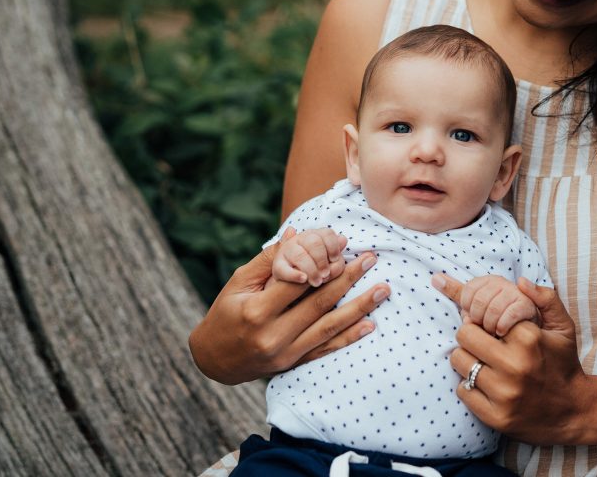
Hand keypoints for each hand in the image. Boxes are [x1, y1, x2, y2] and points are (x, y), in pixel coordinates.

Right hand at [189, 227, 389, 384]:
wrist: (214, 360)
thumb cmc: (225, 313)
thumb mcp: (238, 283)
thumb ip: (269, 260)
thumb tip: (297, 233)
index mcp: (256, 312)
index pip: (296, 283)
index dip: (321, 262)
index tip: (343, 245)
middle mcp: (273, 335)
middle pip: (318, 303)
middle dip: (348, 279)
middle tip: (370, 259)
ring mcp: (285, 353)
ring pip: (329, 327)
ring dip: (359, 307)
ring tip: (382, 289)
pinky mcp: (294, 364)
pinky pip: (326, 348)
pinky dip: (350, 337)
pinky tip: (370, 324)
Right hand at [271, 227, 345, 286]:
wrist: (292, 285)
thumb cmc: (316, 271)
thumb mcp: (328, 263)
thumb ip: (335, 254)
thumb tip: (343, 240)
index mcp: (314, 235)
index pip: (327, 233)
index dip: (333, 246)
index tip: (335, 259)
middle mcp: (299, 239)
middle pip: (314, 242)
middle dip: (322, 260)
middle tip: (326, 275)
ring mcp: (286, 251)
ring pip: (301, 255)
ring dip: (312, 270)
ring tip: (317, 282)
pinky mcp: (277, 266)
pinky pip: (284, 269)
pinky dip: (294, 274)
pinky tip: (303, 279)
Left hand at [431, 274, 591, 444]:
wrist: (575, 412)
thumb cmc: (563, 364)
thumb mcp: (563, 328)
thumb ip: (545, 298)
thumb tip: (520, 281)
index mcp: (529, 338)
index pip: (481, 316)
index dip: (483, 320)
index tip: (492, 328)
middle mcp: (515, 365)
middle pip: (464, 336)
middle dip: (471, 337)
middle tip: (483, 344)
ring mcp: (504, 393)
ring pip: (459, 362)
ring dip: (467, 360)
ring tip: (484, 363)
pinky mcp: (496, 416)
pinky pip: (463, 390)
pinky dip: (469, 386)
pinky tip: (486, 386)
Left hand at [460, 275, 538, 336]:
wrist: (525, 326)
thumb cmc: (496, 316)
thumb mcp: (476, 302)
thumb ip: (456, 292)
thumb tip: (434, 278)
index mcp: (487, 280)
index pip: (468, 291)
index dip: (468, 309)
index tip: (473, 318)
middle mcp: (502, 282)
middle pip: (479, 301)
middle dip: (478, 319)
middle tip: (482, 328)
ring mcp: (514, 293)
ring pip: (493, 310)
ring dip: (489, 326)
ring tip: (492, 332)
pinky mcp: (526, 305)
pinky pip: (508, 316)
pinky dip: (501, 327)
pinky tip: (501, 332)